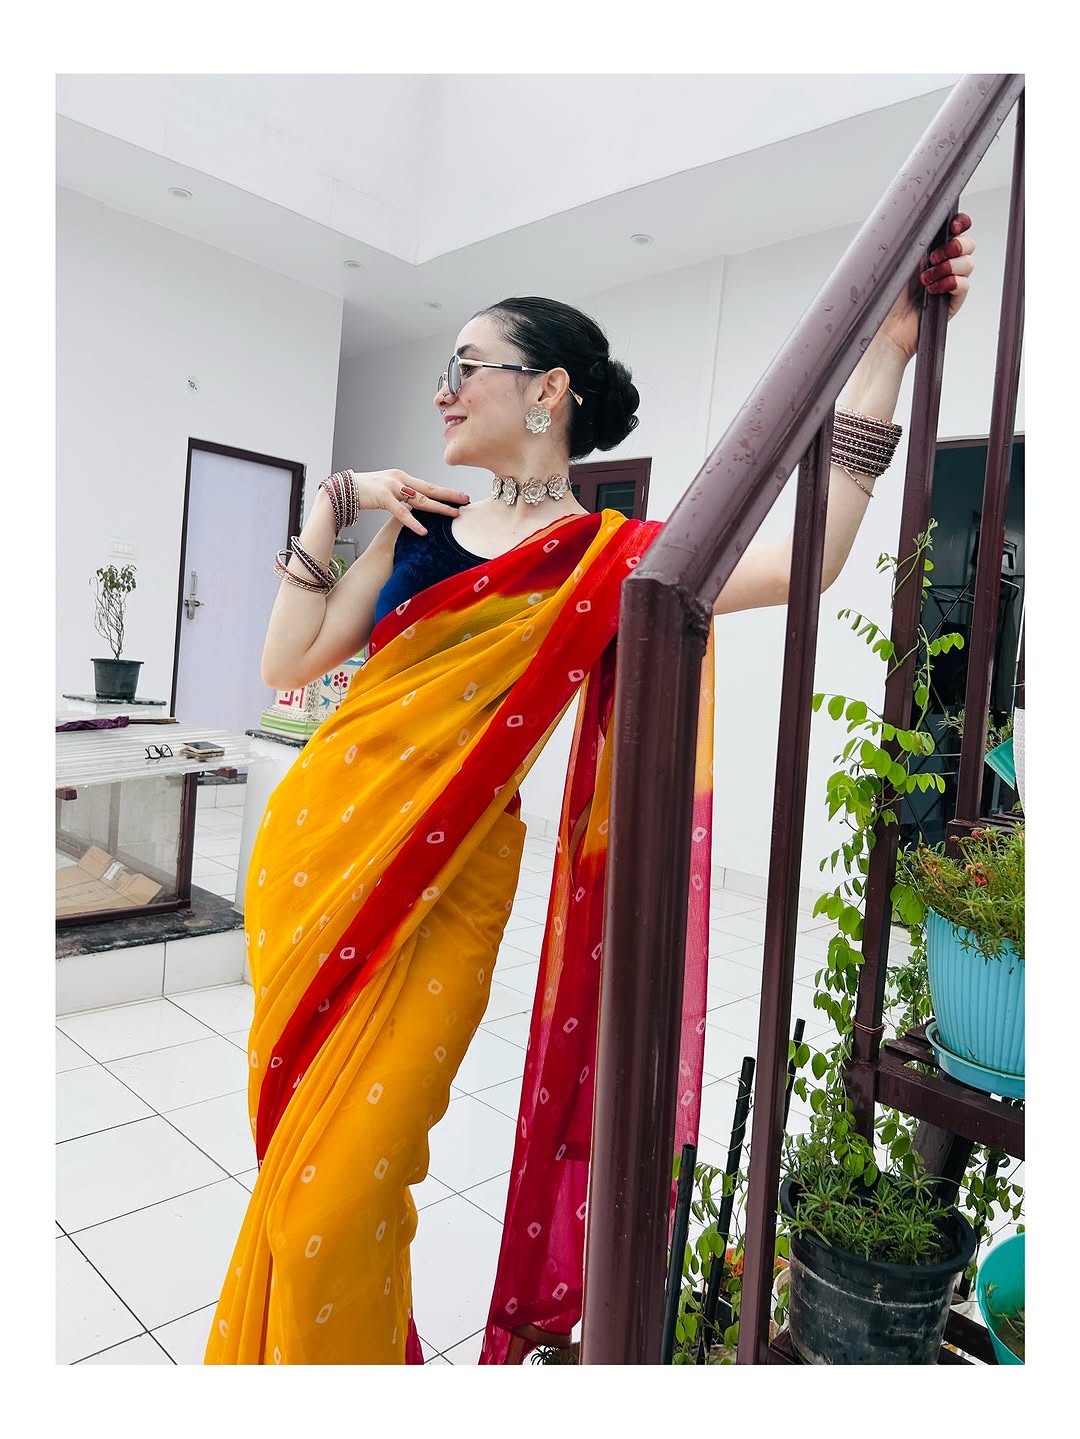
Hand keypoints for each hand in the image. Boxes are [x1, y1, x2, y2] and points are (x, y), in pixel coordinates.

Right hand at [351, 469, 471, 536]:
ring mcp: (391, 486)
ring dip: (438, 507)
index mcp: (401, 477)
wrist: (340, 489)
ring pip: (420, 499)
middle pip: (430, 488)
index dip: (444, 491)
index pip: (427, 485)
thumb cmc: (362, 492)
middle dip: (449, 495)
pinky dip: (413, 522)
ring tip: (453, 514)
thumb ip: (400, 497)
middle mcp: (399, 479)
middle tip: (466, 499)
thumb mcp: (385, 492)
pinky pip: (401, 512)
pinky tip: (424, 530)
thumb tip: (413, 507)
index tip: (460, 496)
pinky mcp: (382, 496)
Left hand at [878, 213, 975, 361]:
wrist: (886, 326)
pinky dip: (950, 283)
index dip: (960, 223)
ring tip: (925, 280)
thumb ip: (909, 236)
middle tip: (933, 257)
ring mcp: (950, 282)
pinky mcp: (953, 300)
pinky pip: (964, 284)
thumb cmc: (885, 295)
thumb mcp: (894, 258)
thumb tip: (916, 212)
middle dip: (955, 246)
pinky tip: (932, 291)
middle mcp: (943, 263)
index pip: (956, 228)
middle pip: (968, 244)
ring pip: (969, 263)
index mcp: (929, 248)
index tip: (954, 226)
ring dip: (947, 267)